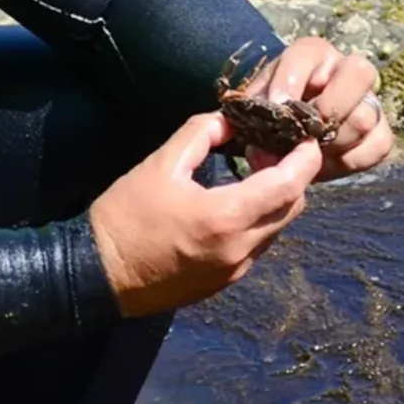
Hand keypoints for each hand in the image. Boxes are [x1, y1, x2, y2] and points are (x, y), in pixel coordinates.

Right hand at [89, 111, 322, 316]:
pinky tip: (235, 206)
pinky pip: (257, 247)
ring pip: (276, 229)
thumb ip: (200, 134)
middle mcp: (240, 249)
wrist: (97, 276)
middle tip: (270, 151)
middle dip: (292, 177)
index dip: (304, 159)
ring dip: (275, 201)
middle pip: (291, 208)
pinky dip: (258, 222)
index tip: (306, 139)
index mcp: (226, 217)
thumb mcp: (160, 165)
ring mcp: (234, 271)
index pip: (289, 185)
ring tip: (252, 175)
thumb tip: (229, 121)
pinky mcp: (223, 283)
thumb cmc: (125, 217)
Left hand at [237, 36, 393, 182]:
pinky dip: (350, 160)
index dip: (291, 80)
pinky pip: (378, 146)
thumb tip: (265, 151)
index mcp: (313, 54)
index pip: (306, 54)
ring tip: (309, 154)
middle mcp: (348, 69)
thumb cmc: (272, 114)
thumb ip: (257, 118)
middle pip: (358, 74)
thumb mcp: (257, 106)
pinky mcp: (381, 133)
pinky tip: (327, 163)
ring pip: (365, 117)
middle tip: (303, 134)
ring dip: (333, 142)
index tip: (277, 106)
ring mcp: (370, 101)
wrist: (289, 136)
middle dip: (327, 109)